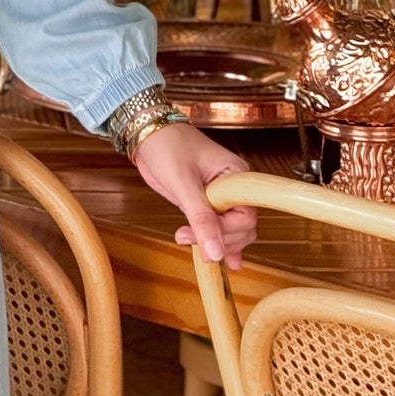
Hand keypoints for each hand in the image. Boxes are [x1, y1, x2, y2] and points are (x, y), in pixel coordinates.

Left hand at [130, 122, 256, 268]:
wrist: (148, 135)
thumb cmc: (167, 146)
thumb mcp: (183, 182)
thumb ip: (200, 218)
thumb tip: (215, 252)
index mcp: (237, 175)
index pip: (246, 215)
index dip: (228, 232)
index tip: (205, 240)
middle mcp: (234, 188)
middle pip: (242, 228)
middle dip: (218, 240)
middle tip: (186, 237)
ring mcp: (222, 197)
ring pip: (232, 232)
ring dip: (216, 244)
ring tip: (194, 247)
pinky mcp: (208, 204)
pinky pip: (220, 228)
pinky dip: (219, 243)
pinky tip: (220, 260)